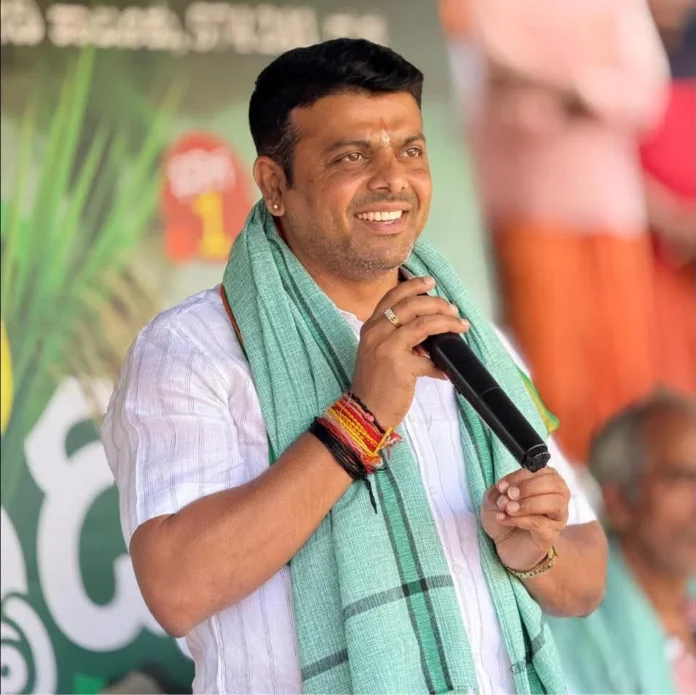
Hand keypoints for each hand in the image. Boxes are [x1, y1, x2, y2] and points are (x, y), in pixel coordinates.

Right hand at [350, 276, 468, 429]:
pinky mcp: (399, 366)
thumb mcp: (377, 352)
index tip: (430, 282)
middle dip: (437, 303)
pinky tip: (446, 371)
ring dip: (446, 322)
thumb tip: (428, 329)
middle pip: (411, 305)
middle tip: (452, 309)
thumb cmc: (374, 384)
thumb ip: (397, 336)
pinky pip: (429, 360)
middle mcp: (376, 332)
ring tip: (459, 326)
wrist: (364, 411)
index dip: (413, 285)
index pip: (393, 296)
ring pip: (423, 323)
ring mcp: (386, 348)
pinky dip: (441, 365)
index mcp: (370, 327)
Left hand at [481, 467, 569, 572]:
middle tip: (509, 495)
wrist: (505, 544)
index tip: (502, 485)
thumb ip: (498, 491)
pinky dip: (520, 520)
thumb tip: (505, 495)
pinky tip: (504, 519)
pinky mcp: (551, 535)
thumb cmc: (505, 515)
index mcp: (545, 481)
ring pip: (554, 504)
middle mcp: (557, 497)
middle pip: (555, 484)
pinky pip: (541, 524)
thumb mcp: (494, 498)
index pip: (541, 471)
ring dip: (528, 504)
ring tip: (508, 508)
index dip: (520, 476)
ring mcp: (557, 517)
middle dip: (529, 487)